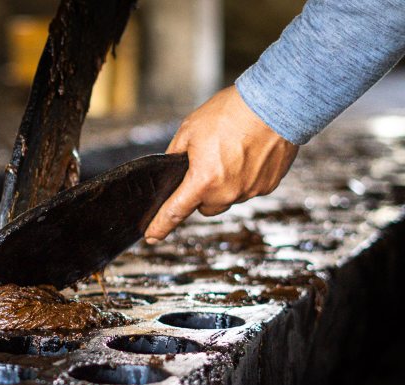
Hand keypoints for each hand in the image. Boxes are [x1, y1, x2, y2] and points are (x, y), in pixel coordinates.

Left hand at [144, 85, 298, 243]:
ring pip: (227, 198)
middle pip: (204, 207)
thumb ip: (175, 155)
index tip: (152, 237)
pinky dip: (245, 178)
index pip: (175, 212)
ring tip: (230, 154)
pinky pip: (248, 189)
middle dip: (200, 193)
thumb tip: (171, 168)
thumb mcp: (189, 130)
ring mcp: (250, 191)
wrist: (276, 103)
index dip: (160, 226)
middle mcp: (226, 192)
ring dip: (224, 185)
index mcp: (202, 181)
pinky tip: (248, 155)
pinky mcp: (268, 186)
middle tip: (205, 167)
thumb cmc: (230, 113)